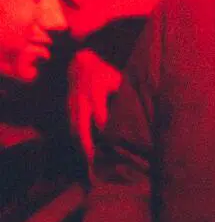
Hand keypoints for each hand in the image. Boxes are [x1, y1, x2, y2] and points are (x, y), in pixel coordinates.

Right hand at [68, 49, 123, 168]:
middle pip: (81, 124)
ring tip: (87, 158)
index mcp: (95, 93)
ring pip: (74, 126)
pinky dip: (75, 135)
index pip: (99, 113)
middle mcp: (82, 100)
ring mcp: (73, 104)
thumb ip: (123, 94)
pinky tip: (81, 146)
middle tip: (92, 157)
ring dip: (79, 142)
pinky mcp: (69, 107)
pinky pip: (71, 123)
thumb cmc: (104, 73)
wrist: (81, 63)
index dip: (102, 126)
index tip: (108, 139)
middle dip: (86, 141)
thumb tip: (139, 110)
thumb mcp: (117, 80)